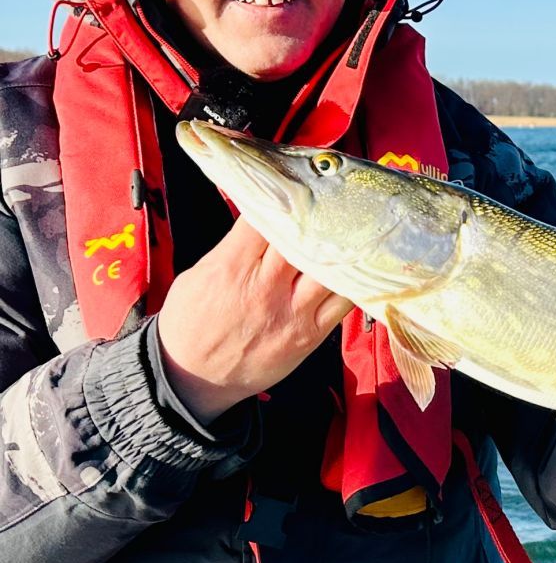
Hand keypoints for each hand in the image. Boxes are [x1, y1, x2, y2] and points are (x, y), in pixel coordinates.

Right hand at [156, 218, 352, 424]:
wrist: (192, 379)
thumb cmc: (193, 322)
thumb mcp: (201, 274)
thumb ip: (234, 246)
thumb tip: (262, 215)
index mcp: (232, 267)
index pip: (266, 220)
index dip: (283, 198)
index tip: (295, 184)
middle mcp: (266, 288)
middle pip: (303, 238)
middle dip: (318, 215)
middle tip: (332, 198)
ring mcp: (292, 312)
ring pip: (330, 268)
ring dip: (343, 246)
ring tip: (354, 227)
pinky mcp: (311, 335)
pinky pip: (343, 302)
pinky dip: (352, 281)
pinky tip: (356, 267)